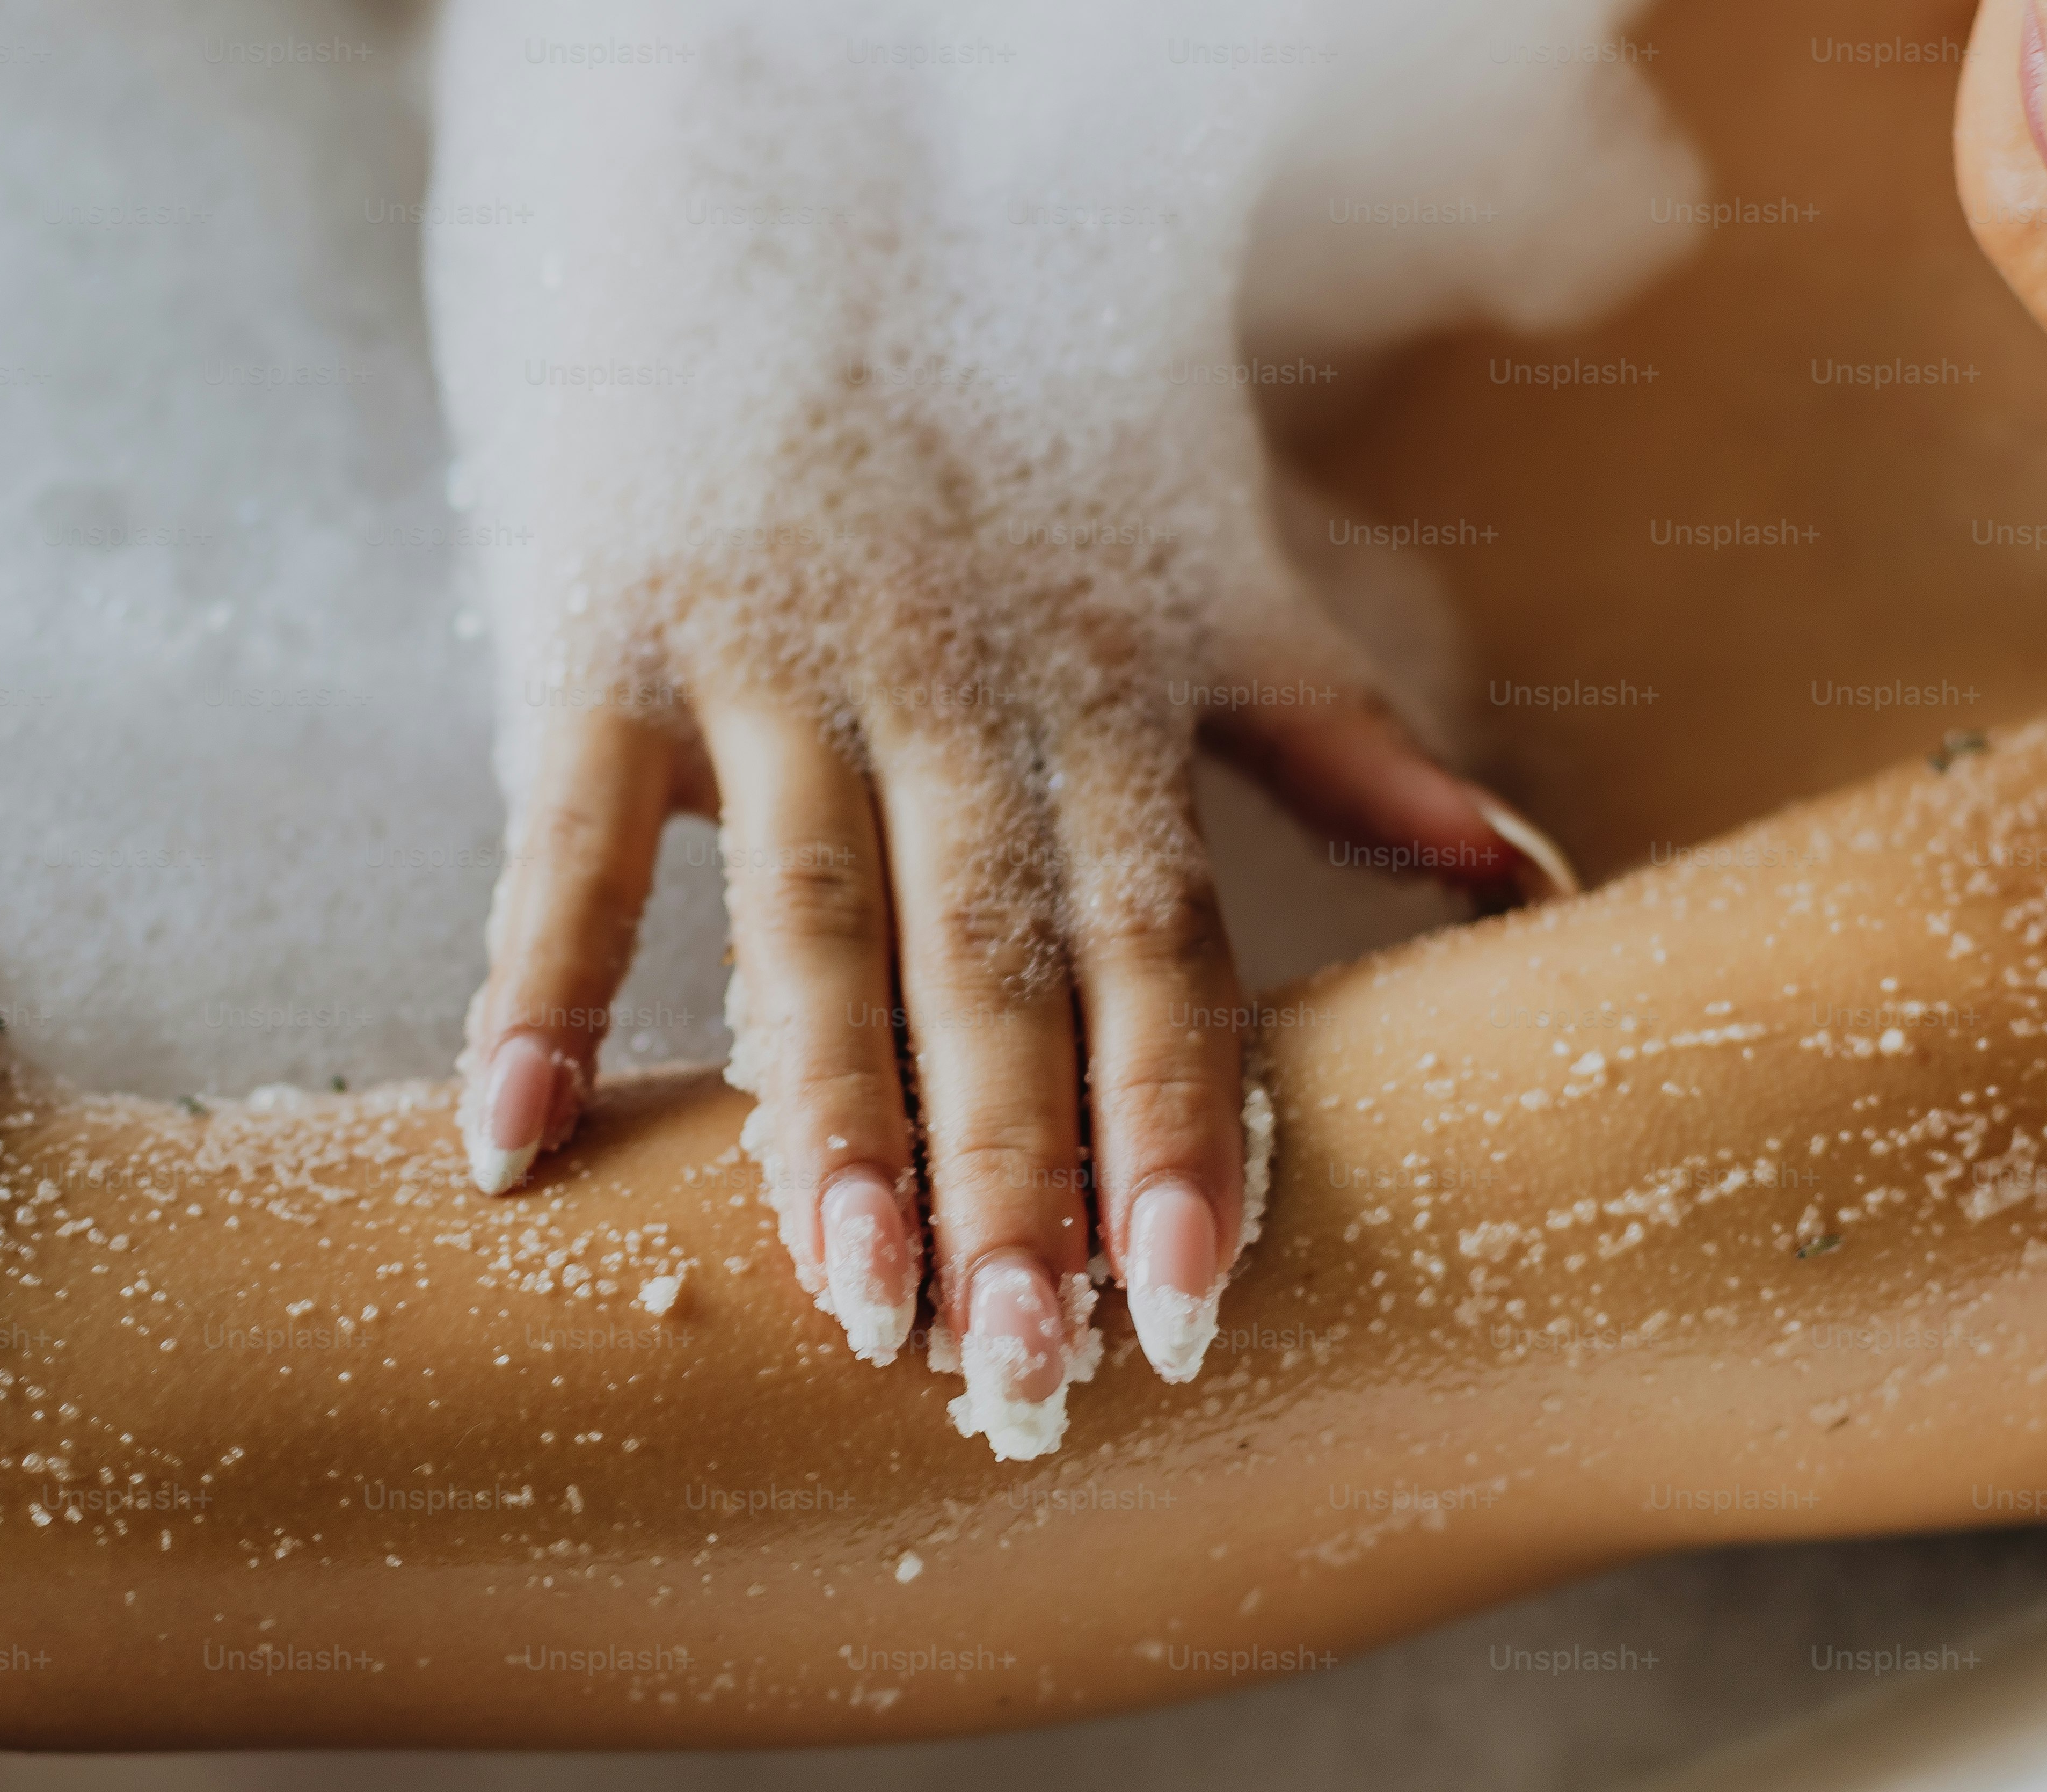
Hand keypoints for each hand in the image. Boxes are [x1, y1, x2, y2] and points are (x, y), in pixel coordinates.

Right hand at [424, 0, 1575, 1448]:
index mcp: (1098, 681)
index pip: (1156, 941)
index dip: (1179, 1122)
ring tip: (845, 1306)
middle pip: (993, 964)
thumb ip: (1341, 736)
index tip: (1198, 1308)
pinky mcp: (609, 637)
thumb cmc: (1023, 403)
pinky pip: (568, 843)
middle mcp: (950, 686)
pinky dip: (536, 990)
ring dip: (822, 1119)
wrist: (803, 171)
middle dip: (1017, 1173)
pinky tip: (516, 1146)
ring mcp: (772, 662)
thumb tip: (1530, 880)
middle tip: (1031, 1364)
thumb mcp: (1202, 559)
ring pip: (809, 921)